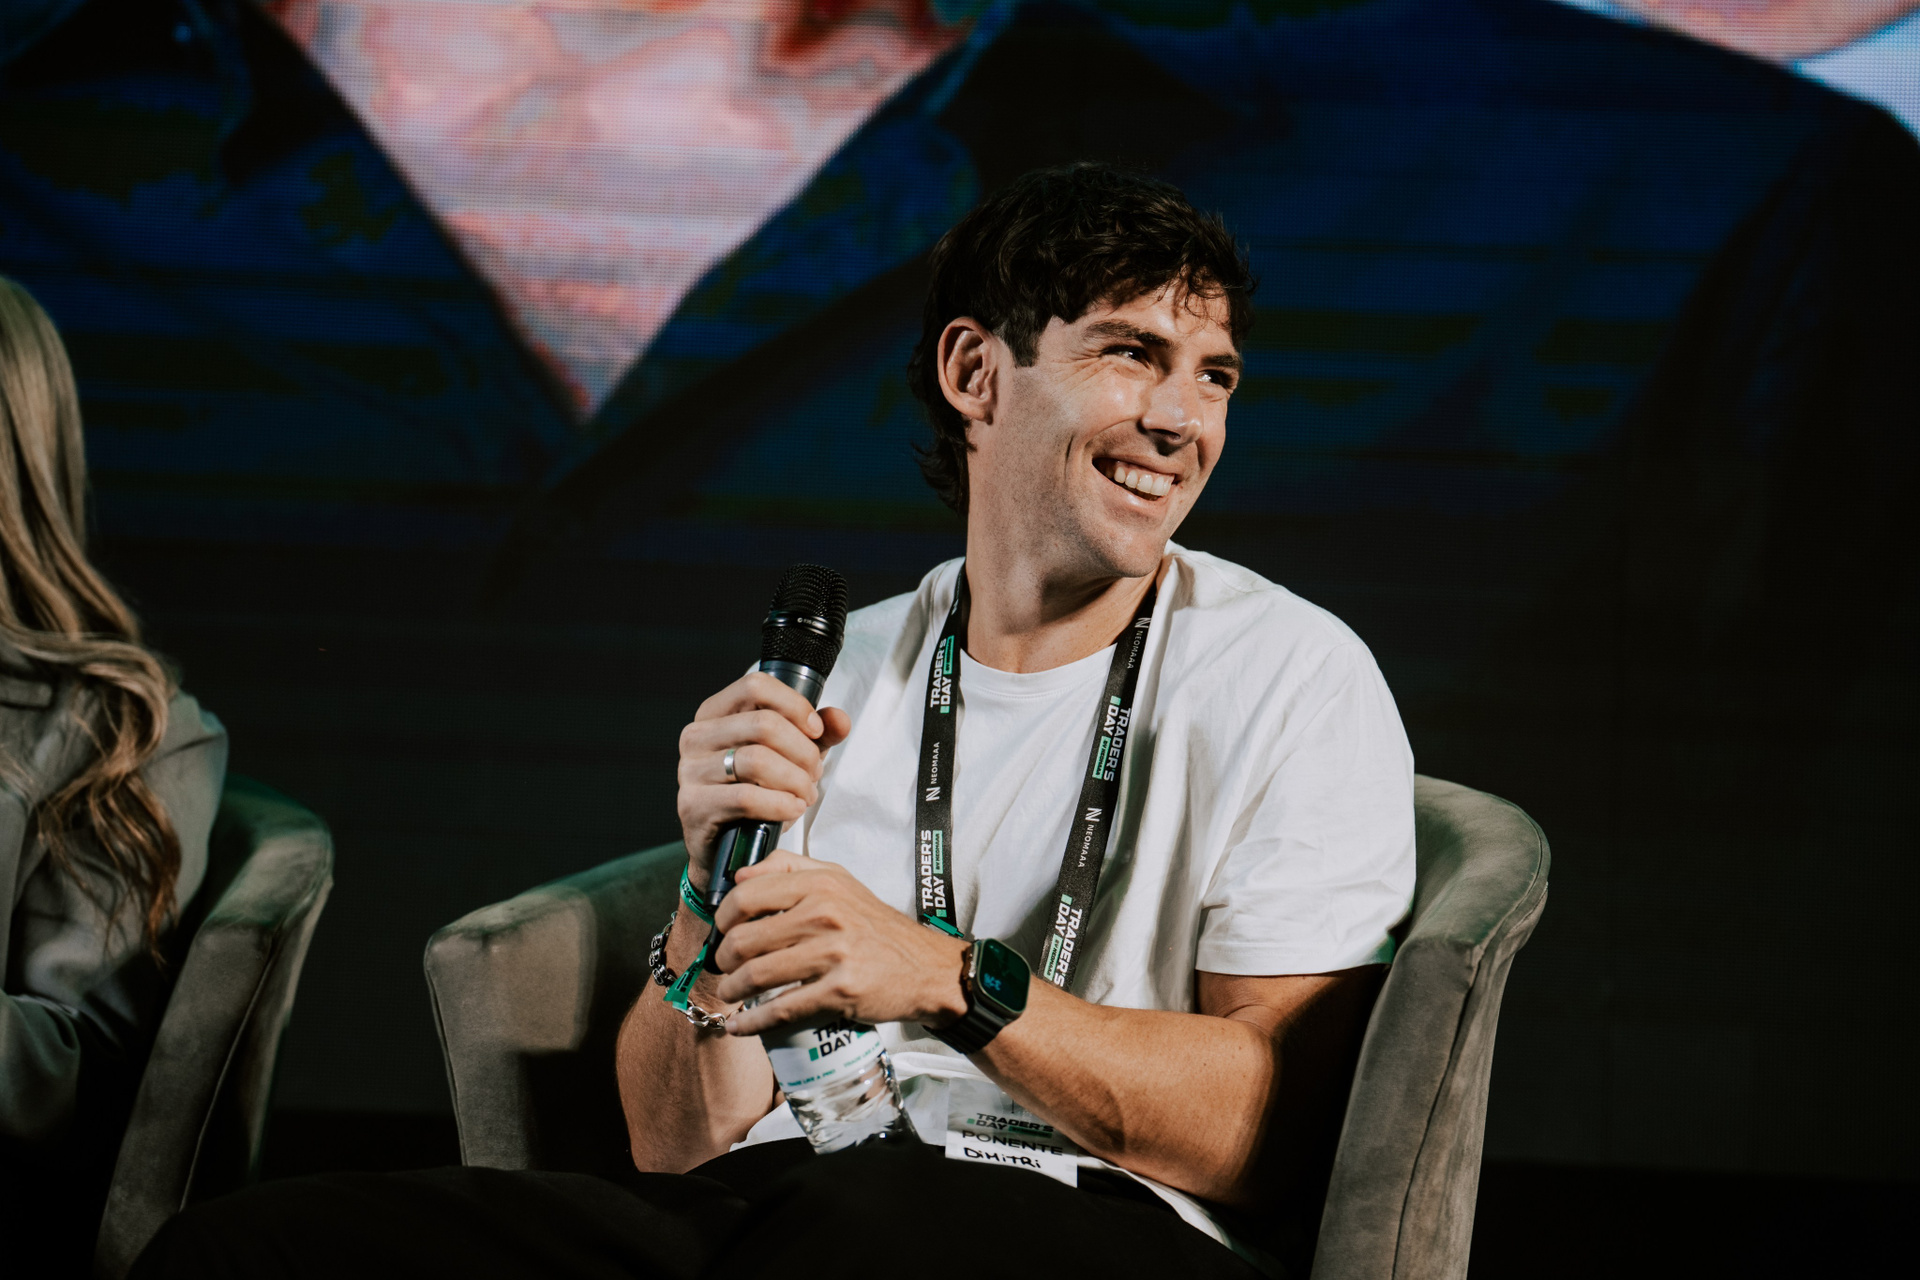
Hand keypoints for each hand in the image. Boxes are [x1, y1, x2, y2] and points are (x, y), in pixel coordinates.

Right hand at [676, 673, 851, 886]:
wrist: (728, 847)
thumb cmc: (758, 793)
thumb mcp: (792, 757)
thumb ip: (817, 735)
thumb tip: (840, 719)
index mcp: (715, 713)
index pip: (755, 686)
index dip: (794, 705)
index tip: (816, 731)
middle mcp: (696, 736)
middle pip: (763, 724)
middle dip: (802, 751)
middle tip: (815, 774)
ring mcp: (690, 771)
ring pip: (756, 760)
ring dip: (794, 780)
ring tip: (806, 795)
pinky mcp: (693, 805)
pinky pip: (746, 797)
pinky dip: (780, 803)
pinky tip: (793, 809)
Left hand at [710, 853, 968, 1036]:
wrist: (926, 968)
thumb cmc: (876, 926)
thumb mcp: (840, 881)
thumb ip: (790, 867)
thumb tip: (740, 875)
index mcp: (820, 884)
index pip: (746, 896)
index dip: (723, 918)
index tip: (722, 931)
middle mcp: (824, 915)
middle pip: (744, 940)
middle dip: (723, 960)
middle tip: (724, 968)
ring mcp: (832, 955)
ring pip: (756, 976)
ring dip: (731, 990)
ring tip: (730, 993)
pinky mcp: (839, 992)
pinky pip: (781, 1010)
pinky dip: (751, 1022)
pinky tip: (739, 1025)